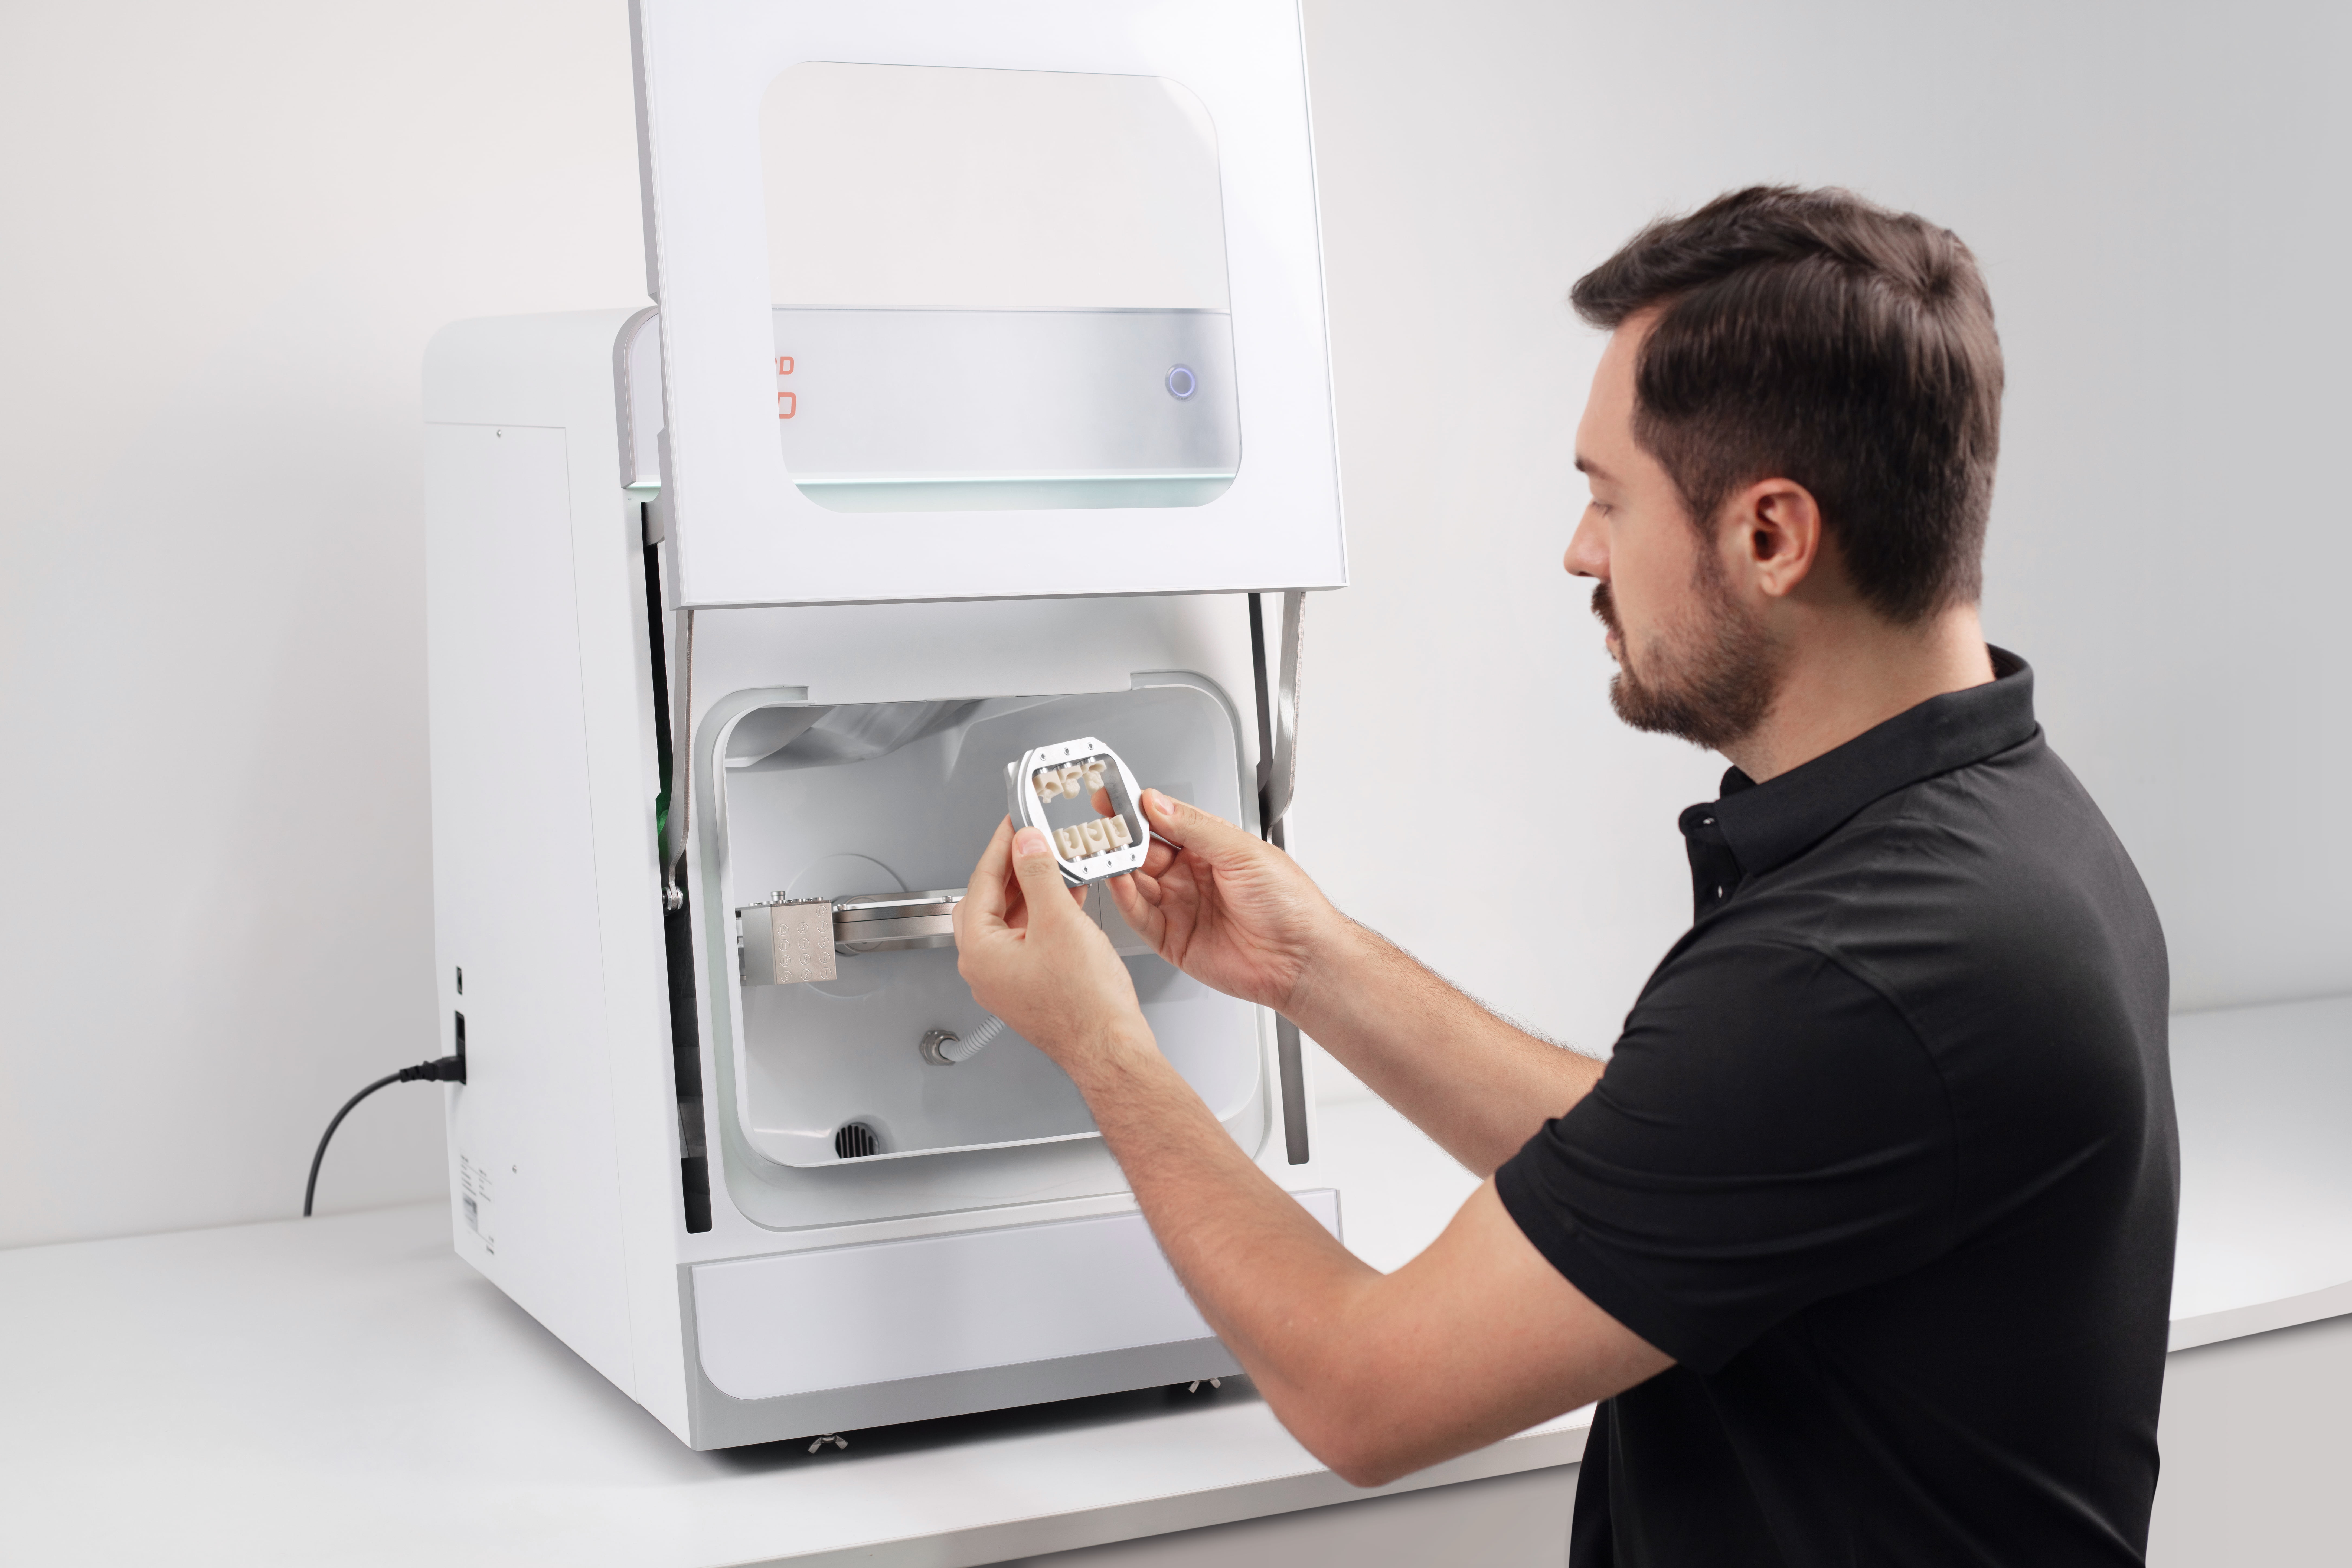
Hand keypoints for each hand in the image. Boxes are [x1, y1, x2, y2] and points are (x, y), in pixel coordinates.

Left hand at [953, 817, 1149, 1072]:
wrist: (1110, 1049)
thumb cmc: (1084, 1004)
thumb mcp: (1059, 920)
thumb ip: (1038, 874)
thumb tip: (1025, 843)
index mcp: (980, 952)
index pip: (981, 882)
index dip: (1001, 846)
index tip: (1014, 823)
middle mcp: (986, 969)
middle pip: (990, 901)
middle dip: (1014, 869)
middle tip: (1032, 842)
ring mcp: (1007, 981)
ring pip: (1011, 921)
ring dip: (1034, 890)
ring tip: (1058, 865)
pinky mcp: (1030, 987)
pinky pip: (1030, 939)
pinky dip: (1046, 915)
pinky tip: (1069, 898)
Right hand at [1104, 789, 1341, 1015]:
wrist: (1302, 958)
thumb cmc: (1289, 904)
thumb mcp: (1242, 851)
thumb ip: (1194, 827)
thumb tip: (1156, 803)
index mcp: (1211, 848)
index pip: (1163, 822)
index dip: (1136, 810)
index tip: (1112, 797)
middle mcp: (1193, 876)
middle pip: (1144, 852)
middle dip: (1121, 838)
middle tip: (1102, 827)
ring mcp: (1181, 908)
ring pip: (1137, 883)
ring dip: (1118, 867)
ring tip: (1104, 852)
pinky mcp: (1173, 940)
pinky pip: (1140, 917)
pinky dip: (1125, 899)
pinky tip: (1118, 882)